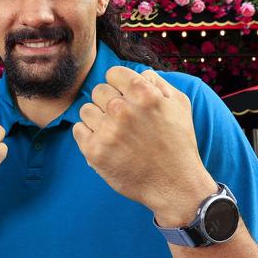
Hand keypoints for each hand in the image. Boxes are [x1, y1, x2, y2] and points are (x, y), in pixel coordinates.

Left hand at [72, 66, 215, 226]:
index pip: (113, 73)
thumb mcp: (179, 105)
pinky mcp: (95, 151)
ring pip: (86, 109)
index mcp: (142, 93)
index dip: (119, 85)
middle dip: (108, 102)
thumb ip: (158, 83)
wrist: (175, 185)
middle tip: (122, 120)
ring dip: (97, 119)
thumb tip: (140, 73)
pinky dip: (88, 135)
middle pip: (98, 91)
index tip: (125, 99)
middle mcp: (122, 109)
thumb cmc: (178, 144)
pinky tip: (106, 143)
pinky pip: (78, 129)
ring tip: (114, 132)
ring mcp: (107, 131)